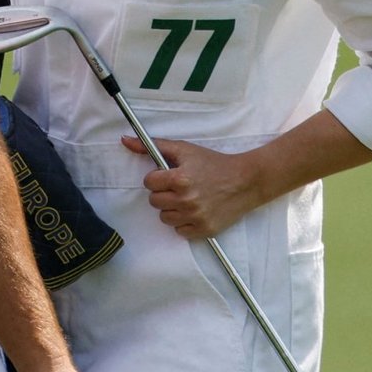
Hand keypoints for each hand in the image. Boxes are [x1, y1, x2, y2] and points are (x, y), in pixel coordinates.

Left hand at [129, 136, 262, 239]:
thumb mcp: (185, 149)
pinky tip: (195, 210)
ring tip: (188, 199)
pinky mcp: (204, 230)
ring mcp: (195, 217)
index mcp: (181, 178)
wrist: (246, 181)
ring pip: (164, 218)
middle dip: (164, 193)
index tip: (170, 176)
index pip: (149, 182)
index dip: (157, 178)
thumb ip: (154, 146)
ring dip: (172, 209)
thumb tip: (125, 140)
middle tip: (180, 187)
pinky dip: (184, 222)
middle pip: (154, 201)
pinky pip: (179, 231)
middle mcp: (187, 200)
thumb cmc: (214, 163)